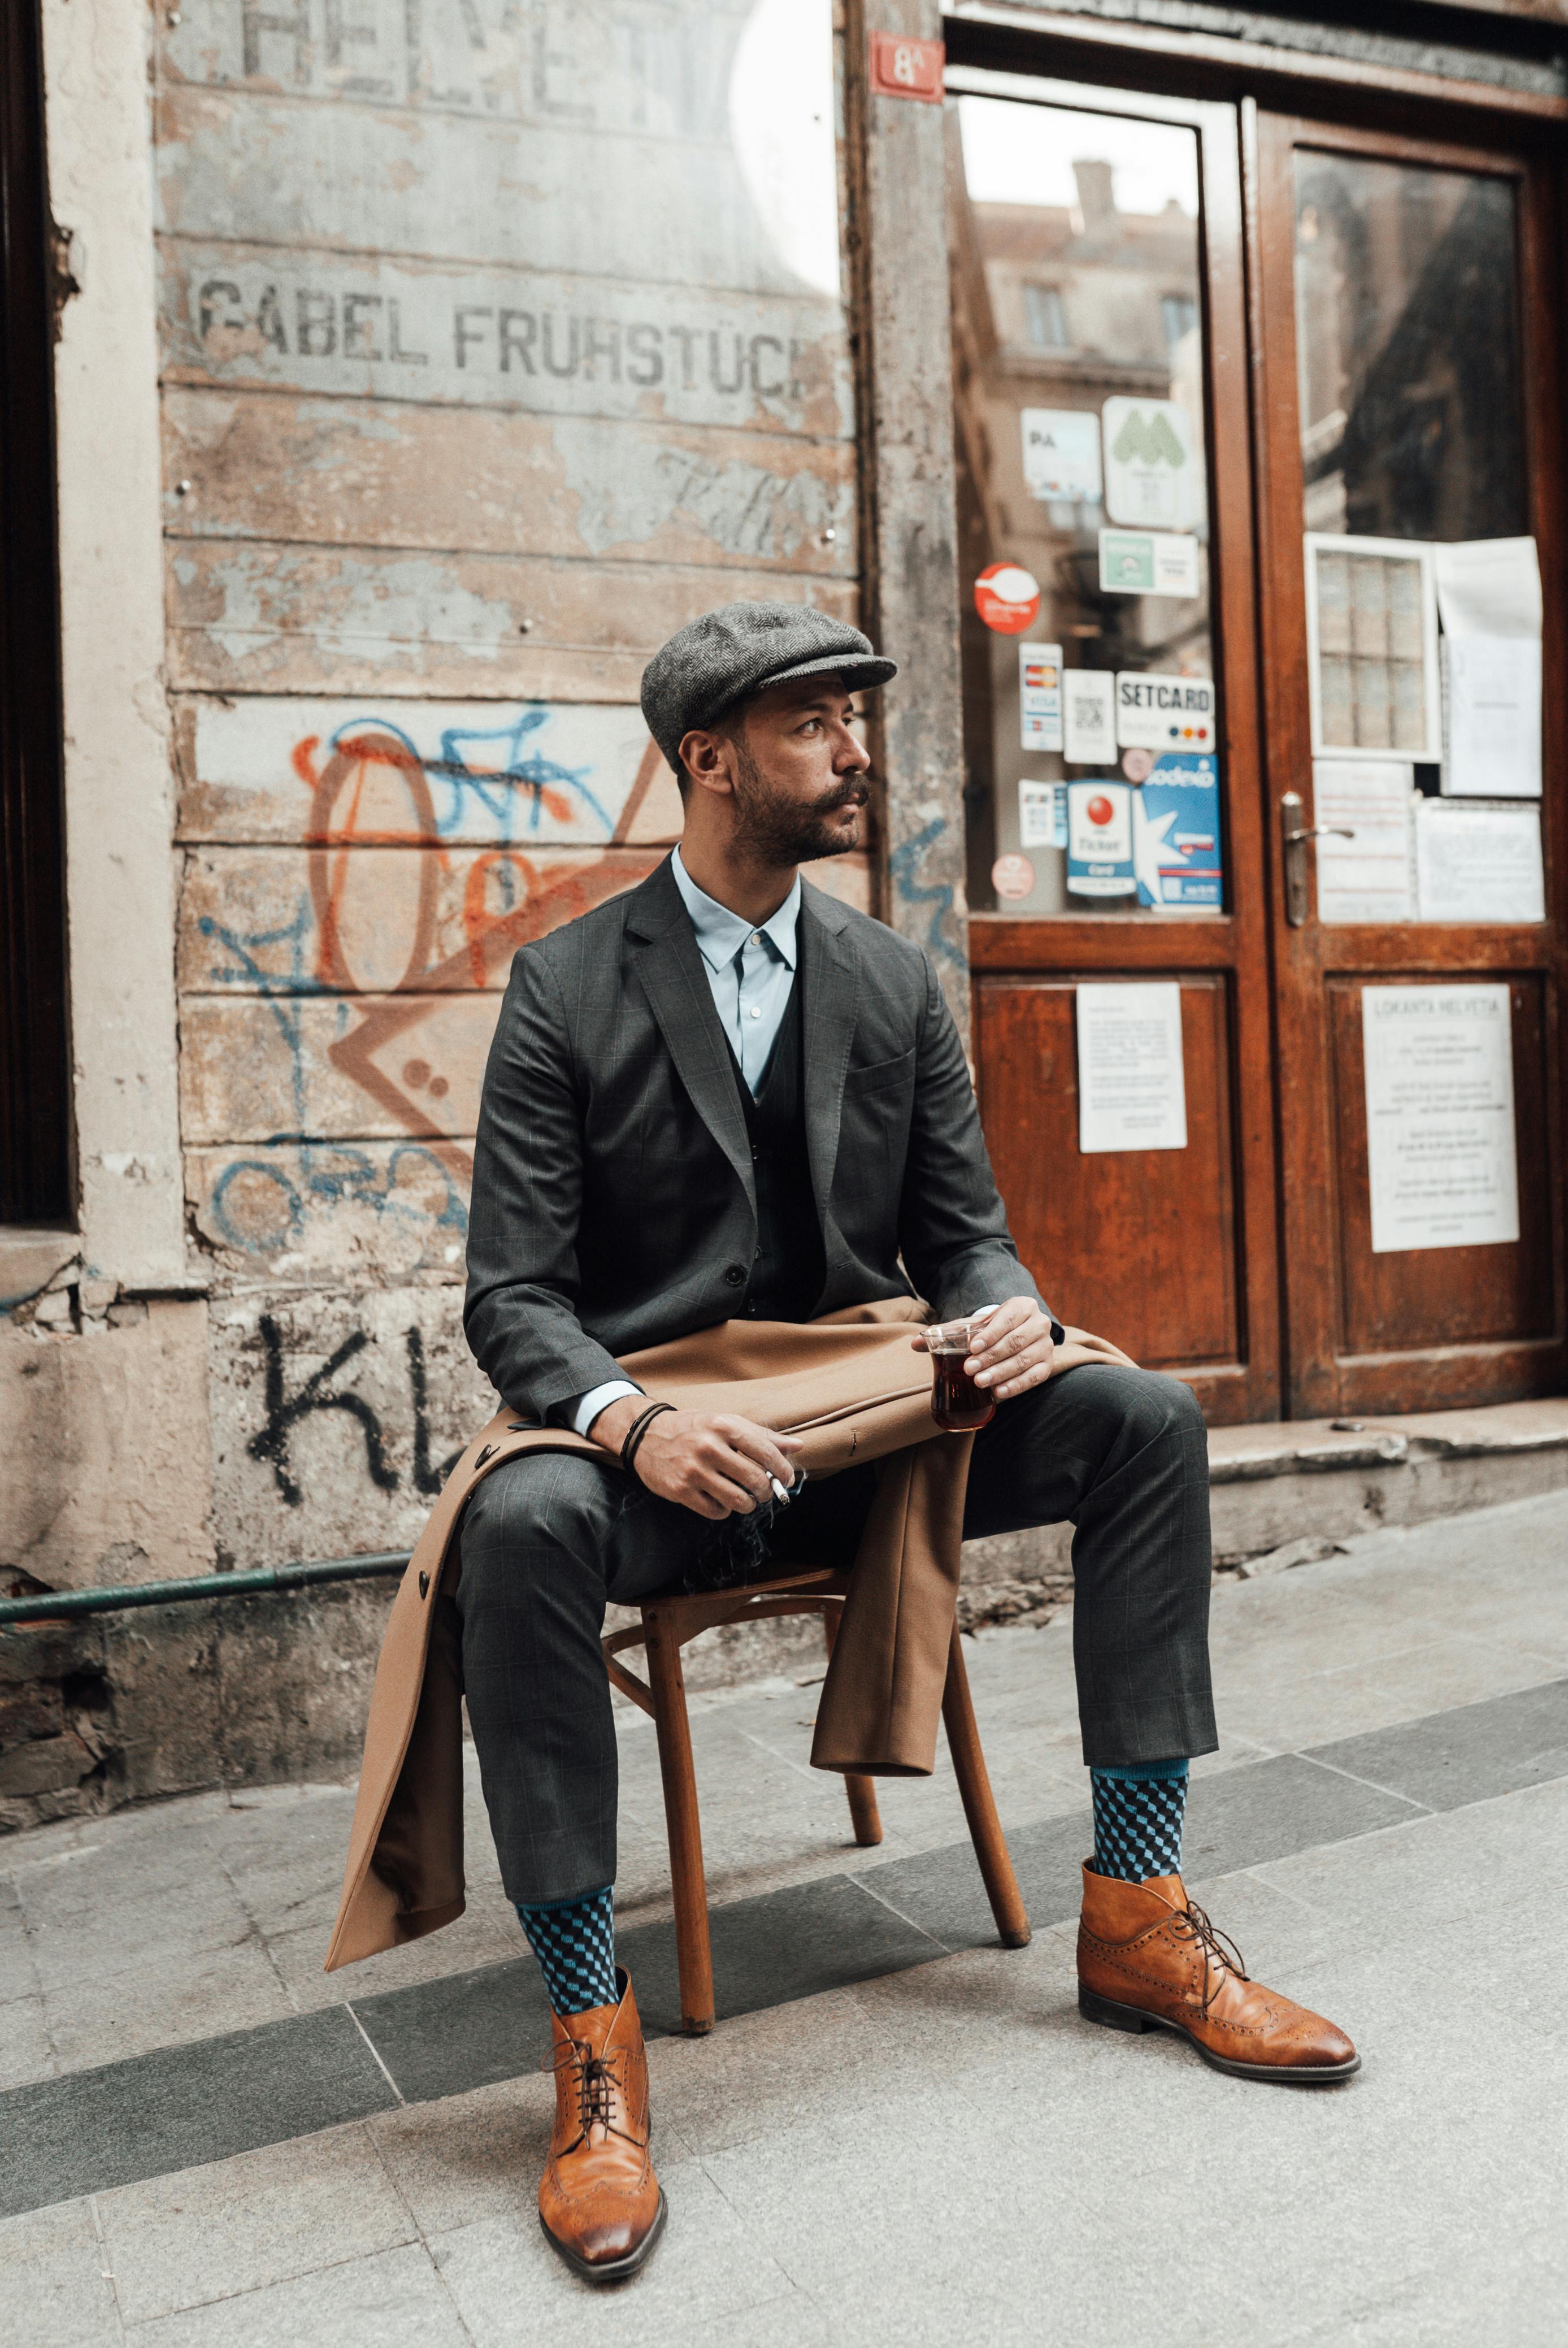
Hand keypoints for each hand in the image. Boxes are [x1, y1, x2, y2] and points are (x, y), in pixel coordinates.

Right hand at [588, 1397, 801, 1519]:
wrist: (645, 1435)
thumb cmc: (693, 1428)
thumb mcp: (726, 1422)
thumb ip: (762, 1436)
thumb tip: (797, 1446)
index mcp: (723, 1426)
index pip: (766, 1452)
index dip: (783, 1469)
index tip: (786, 1478)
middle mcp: (709, 1447)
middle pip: (755, 1480)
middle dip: (766, 1491)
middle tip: (764, 1491)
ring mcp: (693, 1470)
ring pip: (738, 1501)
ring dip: (748, 1504)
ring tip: (745, 1498)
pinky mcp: (681, 1490)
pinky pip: (716, 1511)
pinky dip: (724, 1510)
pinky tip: (720, 1500)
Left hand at [912, 1296, 1056, 1401]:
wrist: (1017, 1334)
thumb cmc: (991, 1330)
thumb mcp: (971, 1327)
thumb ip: (946, 1333)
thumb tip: (914, 1343)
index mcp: (1022, 1306)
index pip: (1007, 1319)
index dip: (990, 1334)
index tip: (973, 1348)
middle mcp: (1039, 1323)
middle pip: (1015, 1341)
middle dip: (991, 1357)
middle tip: (970, 1369)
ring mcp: (1046, 1346)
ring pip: (1024, 1360)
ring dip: (1001, 1373)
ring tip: (980, 1382)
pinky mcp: (1047, 1365)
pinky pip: (1034, 1378)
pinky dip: (1016, 1386)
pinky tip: (998, 1393)